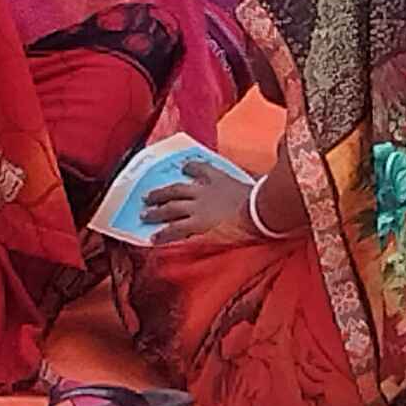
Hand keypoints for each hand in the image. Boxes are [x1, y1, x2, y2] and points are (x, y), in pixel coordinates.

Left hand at [139, 158, 265, 244]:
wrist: (259, 210)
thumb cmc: (261, 199)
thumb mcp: (251, 184)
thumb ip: (247, 182)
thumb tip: (255, 181)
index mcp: (218, 178)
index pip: (200, 167)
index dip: (190, 167)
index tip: (184, 168)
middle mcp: (203, 191)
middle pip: (176, 189)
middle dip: (160, 193)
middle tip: (147, 196)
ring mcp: (198, 208)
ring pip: (170, 208)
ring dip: (155, 212)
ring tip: (144, 215)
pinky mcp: (197, 224)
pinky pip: (175, 229)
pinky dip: (163, 233)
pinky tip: (154, 238)